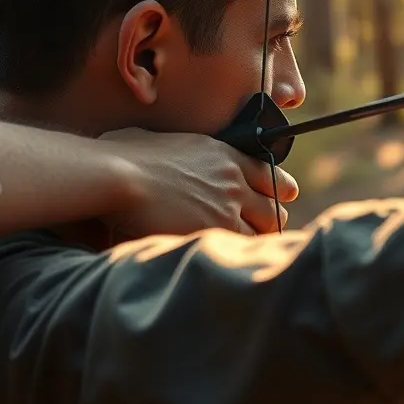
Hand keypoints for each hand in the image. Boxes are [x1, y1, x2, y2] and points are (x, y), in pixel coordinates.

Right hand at [98, 128, 299, 237]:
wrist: (118, 176)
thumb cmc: (126, 155)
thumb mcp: (164, 142)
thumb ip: (179, 153)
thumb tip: (160, 153)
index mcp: (224, 155)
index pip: (270, 174)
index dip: (281, 189)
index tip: (285, 197)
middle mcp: (233, 180)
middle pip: (274, 208)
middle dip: (270, 222)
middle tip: (261, 232)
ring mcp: (227, 206)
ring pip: (263, 231)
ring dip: (255, 242)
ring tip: (246, 252)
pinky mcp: (215, 230)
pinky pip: (240, 247)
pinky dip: (237, 254)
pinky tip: (230, 260)